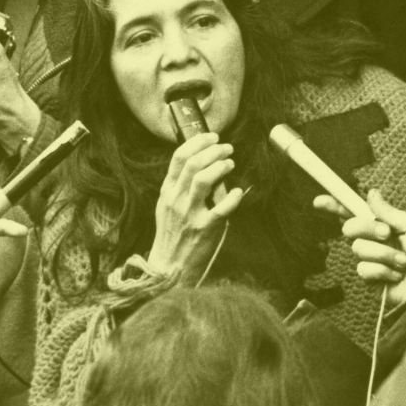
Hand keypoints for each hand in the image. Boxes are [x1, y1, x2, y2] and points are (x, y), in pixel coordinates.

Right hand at [147, 133, 244, 283]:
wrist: (169, 268)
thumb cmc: (173, 235)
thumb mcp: (169, 207)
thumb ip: (182, 187)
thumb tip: (207, 166)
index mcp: (167, 191)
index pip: (179, 157)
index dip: (197, 142)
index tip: (212, 137)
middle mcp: (176, 200)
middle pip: (193, 163)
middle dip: (213, 150)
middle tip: (227, 148)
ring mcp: (189, 214)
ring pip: (202, 179)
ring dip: (220, 166)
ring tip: (230, 163)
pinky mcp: (204, 229)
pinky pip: (221, 208)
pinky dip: (232, 197)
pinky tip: (238, 192)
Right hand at [318, 189, 405, 304]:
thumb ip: (389, 212)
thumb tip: (371, 193)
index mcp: (387, 225)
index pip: (355, 213)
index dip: (336, 205)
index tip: (320, 201)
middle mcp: (377, 242)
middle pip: (350, 228)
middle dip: (367, 228)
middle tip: (388, 234)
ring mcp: (374, 261)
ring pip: (358, 249)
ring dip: (383, 253)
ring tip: (404, 261)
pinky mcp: (374, 281)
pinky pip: (364, 269)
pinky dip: (382, 271)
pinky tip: (397, 276)